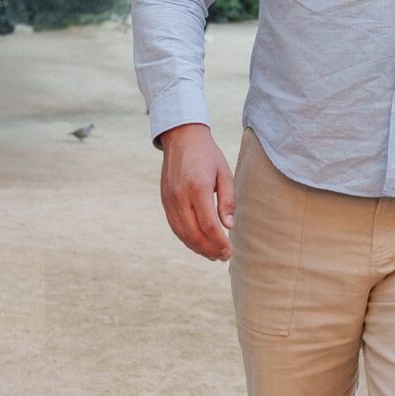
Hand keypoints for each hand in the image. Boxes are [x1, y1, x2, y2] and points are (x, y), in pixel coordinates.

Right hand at [158, 123, 235, 260]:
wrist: (182, 138)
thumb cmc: (207, 155)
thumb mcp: (224, 173)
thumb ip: (227, 200)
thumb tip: (229, 226)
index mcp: (198, 187)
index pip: (208, 225)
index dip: (219, 242)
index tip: (229, 251)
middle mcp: (180, 196)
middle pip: (193, 233)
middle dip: (209, 249)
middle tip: (222, 257)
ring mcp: (169, 199)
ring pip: (181, 233)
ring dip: (197, 248)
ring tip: (212, 254)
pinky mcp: (164, 200)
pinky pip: (174, 226)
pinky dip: (186, 238)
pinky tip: (198, 243)